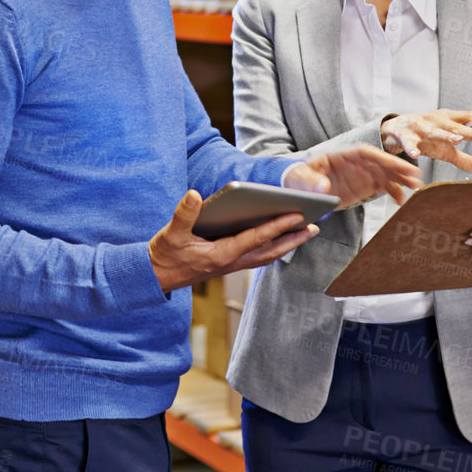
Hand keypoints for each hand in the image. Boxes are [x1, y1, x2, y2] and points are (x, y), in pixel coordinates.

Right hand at [148, 189, 316, 293]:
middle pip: (270, 251)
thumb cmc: (165, 255)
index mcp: (220, 254)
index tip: (296, 215)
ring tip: (304, 232)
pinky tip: (279, 240)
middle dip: (293, 240)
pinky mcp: (228, 265)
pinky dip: (273, 248)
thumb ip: (184, 213)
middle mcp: (231, 262)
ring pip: (266, 256)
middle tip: (314, 227)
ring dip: (287, 245)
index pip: (255, 238)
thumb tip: (195, 194)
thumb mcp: (170, 233)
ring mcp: (231, 266)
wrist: (156, 277)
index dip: (277, 226)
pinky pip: (258, 257)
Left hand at [284, 148, 420, 209]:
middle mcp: (355, 163)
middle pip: (380, 162)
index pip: (366, 153)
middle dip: (398, 168)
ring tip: (416, 187)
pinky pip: (382, 187)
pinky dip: (393, 192)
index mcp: (342, 155)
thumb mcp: (301, 179)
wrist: (300, 188)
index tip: (397, 164)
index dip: (383, 158)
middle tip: (416, 176)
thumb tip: (323, 187)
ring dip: (401, 179)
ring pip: (385, 173)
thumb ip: (311, 182)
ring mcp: (362, 174)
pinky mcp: (364, 186)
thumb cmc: (299, 178)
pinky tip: (402, 201)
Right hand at [380, 110, 471, 174]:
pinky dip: (411, 148)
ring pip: (434, 131)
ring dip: (445, 135)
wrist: (394, 130)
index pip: (470, 118)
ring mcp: (419, 126)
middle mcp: (435, 119)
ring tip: (457, 140)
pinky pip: (408, 141)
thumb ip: (465, 159)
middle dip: (471, 132)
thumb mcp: (446, 148)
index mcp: (448, 119)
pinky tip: (415, 156)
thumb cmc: (424, 138)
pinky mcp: (403, 134)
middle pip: (455, 125)